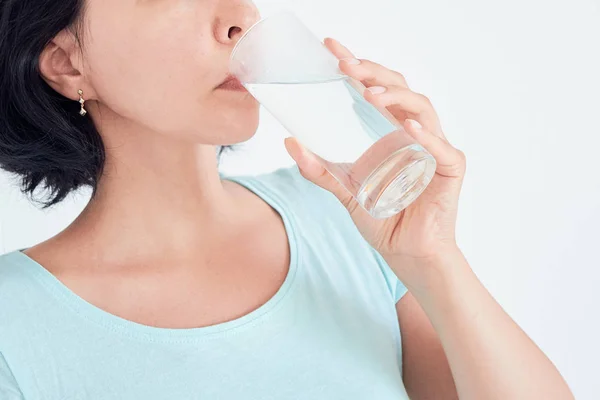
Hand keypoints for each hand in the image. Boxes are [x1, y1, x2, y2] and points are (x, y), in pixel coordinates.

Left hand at [284, 38, 466, 273]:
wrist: (407, 254)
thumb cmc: (384, 220)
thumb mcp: (345, 192)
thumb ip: (321, 170)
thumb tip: (290, 142)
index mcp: (390, 131)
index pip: (375, 89)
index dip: (357, 66)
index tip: (332, 48)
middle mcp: (413, 132)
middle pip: (398, 89)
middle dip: (372, 72)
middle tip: (345, 64)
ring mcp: (433, 148)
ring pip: (422, 108)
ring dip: (397, 96)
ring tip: (370, 94)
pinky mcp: (450, 169)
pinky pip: (442, 148)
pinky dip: (428, 136)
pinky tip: (409, 128)